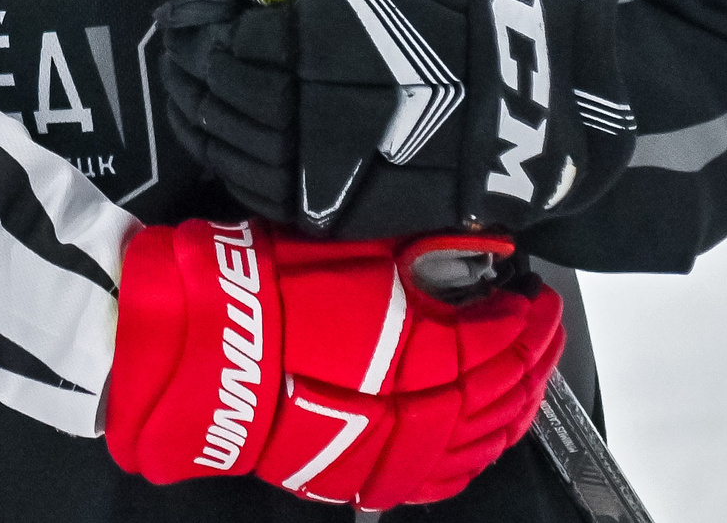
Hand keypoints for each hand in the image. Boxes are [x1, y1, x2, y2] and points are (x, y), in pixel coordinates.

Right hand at [107, 218, 561, 508]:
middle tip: (539, 328)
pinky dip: (473, 454)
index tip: (534, 292)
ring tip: (522, 376)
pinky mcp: (361, 477)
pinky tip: (482, 434)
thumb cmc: (255, 291)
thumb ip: (419, 252)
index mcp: (413, 344)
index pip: (501, 337)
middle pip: (503, 390)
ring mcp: (390, 452)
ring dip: (512, 406)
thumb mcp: (343, 248)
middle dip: (532, 357)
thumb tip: (481, 249)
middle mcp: (414, 407)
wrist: (186, 352)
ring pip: (481, 440)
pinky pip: (440, 477)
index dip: (529, 315)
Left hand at [157, 0, 631, 236]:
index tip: (189, 7)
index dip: (194, 25)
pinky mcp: (341, 213)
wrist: (538, 93)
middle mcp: (308, 113)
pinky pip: (263, 194)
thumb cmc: (461, 9)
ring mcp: (323, 172)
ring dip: (199, 118)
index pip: (220, 41)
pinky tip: (227, 137)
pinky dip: (233, 163)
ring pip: (229, 151)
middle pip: (216, 99)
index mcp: (314, 43)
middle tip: (179, 46)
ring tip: (193, 89)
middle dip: (187, 70)